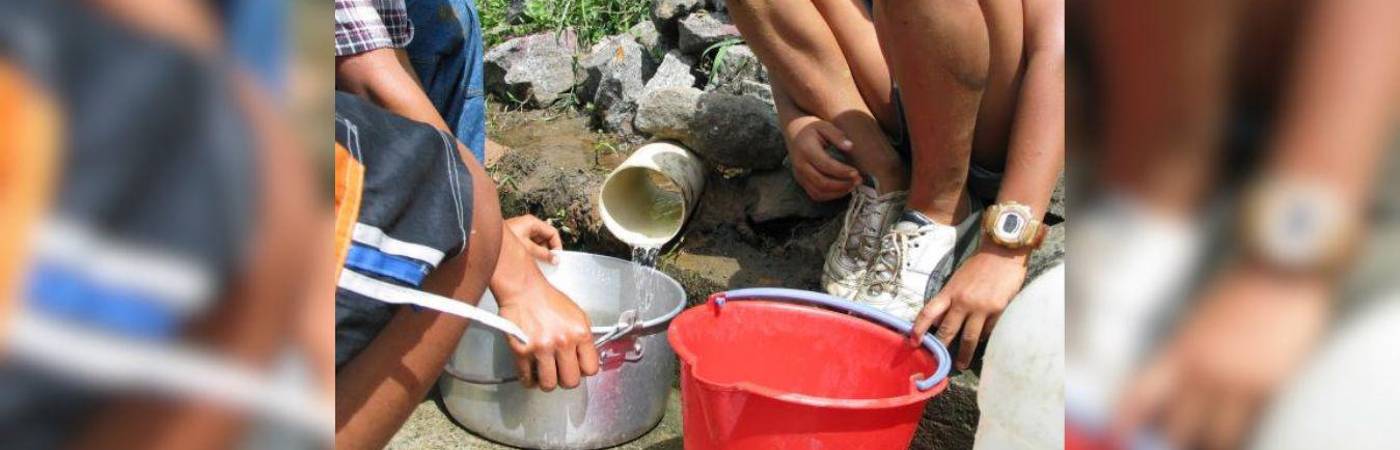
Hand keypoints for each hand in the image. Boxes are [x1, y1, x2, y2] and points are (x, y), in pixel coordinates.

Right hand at [495, 282, 599, 390]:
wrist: (524, 290)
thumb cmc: (549, 300)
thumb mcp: (577, 316)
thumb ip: (583, 339)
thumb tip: (586, 359)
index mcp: (580, 333)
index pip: (591, 368)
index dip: (584, 370)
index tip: (578, 368)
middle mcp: (562, 342)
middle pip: (571, 381)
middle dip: (566, 379)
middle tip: (561, 373)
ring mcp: (541, 348)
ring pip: (549, 384)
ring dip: (547, 382)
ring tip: (546, 374)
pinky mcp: (521, 352)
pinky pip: (527, 378)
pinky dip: (529, 380)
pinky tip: (531, 373)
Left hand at [504, 214, 561, 263]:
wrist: (485, 240)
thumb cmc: (504, 242)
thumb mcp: (528, 248)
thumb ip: (543, 254)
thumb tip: (555, 259)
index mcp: (532, 222)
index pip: (552, 232)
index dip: (557, 244)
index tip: (557, 257)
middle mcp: (527, 225)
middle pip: (545, 237)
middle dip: (548, 250)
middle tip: (549, 262)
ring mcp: (521, 232)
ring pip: (538, 242)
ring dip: (540, 253)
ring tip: (539, 263)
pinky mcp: (516, 239)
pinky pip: (529, 245)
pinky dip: (532, 253)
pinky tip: (530, 261)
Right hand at [783, 116, 861, 200]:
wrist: (794, 133)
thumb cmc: (813, 128)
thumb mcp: (825, 126)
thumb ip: (837, 136)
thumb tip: (850, 147)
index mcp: (806, 150)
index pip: (826, 165)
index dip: (842, 171)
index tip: (857, 172)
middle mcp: (800, 165)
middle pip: (822, 182)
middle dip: (842, 185)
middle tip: (858, 181)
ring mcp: (799, 175)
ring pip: (818, 192)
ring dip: (838, 192)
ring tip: (853, 185)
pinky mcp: (801, 181)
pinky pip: (815, 195)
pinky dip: (830, 196)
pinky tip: (843, 189)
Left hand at [909, 245, 1028, 369]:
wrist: (1002, 252)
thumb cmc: (979, 265)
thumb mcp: (957, 280)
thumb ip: (949, 300)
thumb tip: (940, 322)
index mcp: (949, 292)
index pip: (928, 313)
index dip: (918, 329)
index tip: (913, 342)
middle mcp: (962, 301)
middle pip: (948, 331)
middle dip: (942, 348)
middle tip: (940, 362)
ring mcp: (981, 307)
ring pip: (969, 338)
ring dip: (964, 354)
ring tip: (962, 364)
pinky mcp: (998, 310)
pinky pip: (988, 331)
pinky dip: (984, 337)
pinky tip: (983, 341)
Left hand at [1114, 265, 1329, 449]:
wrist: (1282, 271)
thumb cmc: (1242, 290)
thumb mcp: (1200, 320)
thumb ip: (1188, 353)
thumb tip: (1179, 384)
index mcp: (1179, 350)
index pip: (1141, 394)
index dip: (1126, 418)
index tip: (1118, 434)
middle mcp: (1202, 370)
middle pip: (1176, 425)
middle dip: (1172, 438)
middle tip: (1173, 440)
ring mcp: (1235, 381)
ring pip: (1214, 436)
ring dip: (1208, 442)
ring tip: (1207, 443)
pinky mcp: (1268, 386)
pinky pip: (1246, 425)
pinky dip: (1237, 436)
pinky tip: (1235, 440)